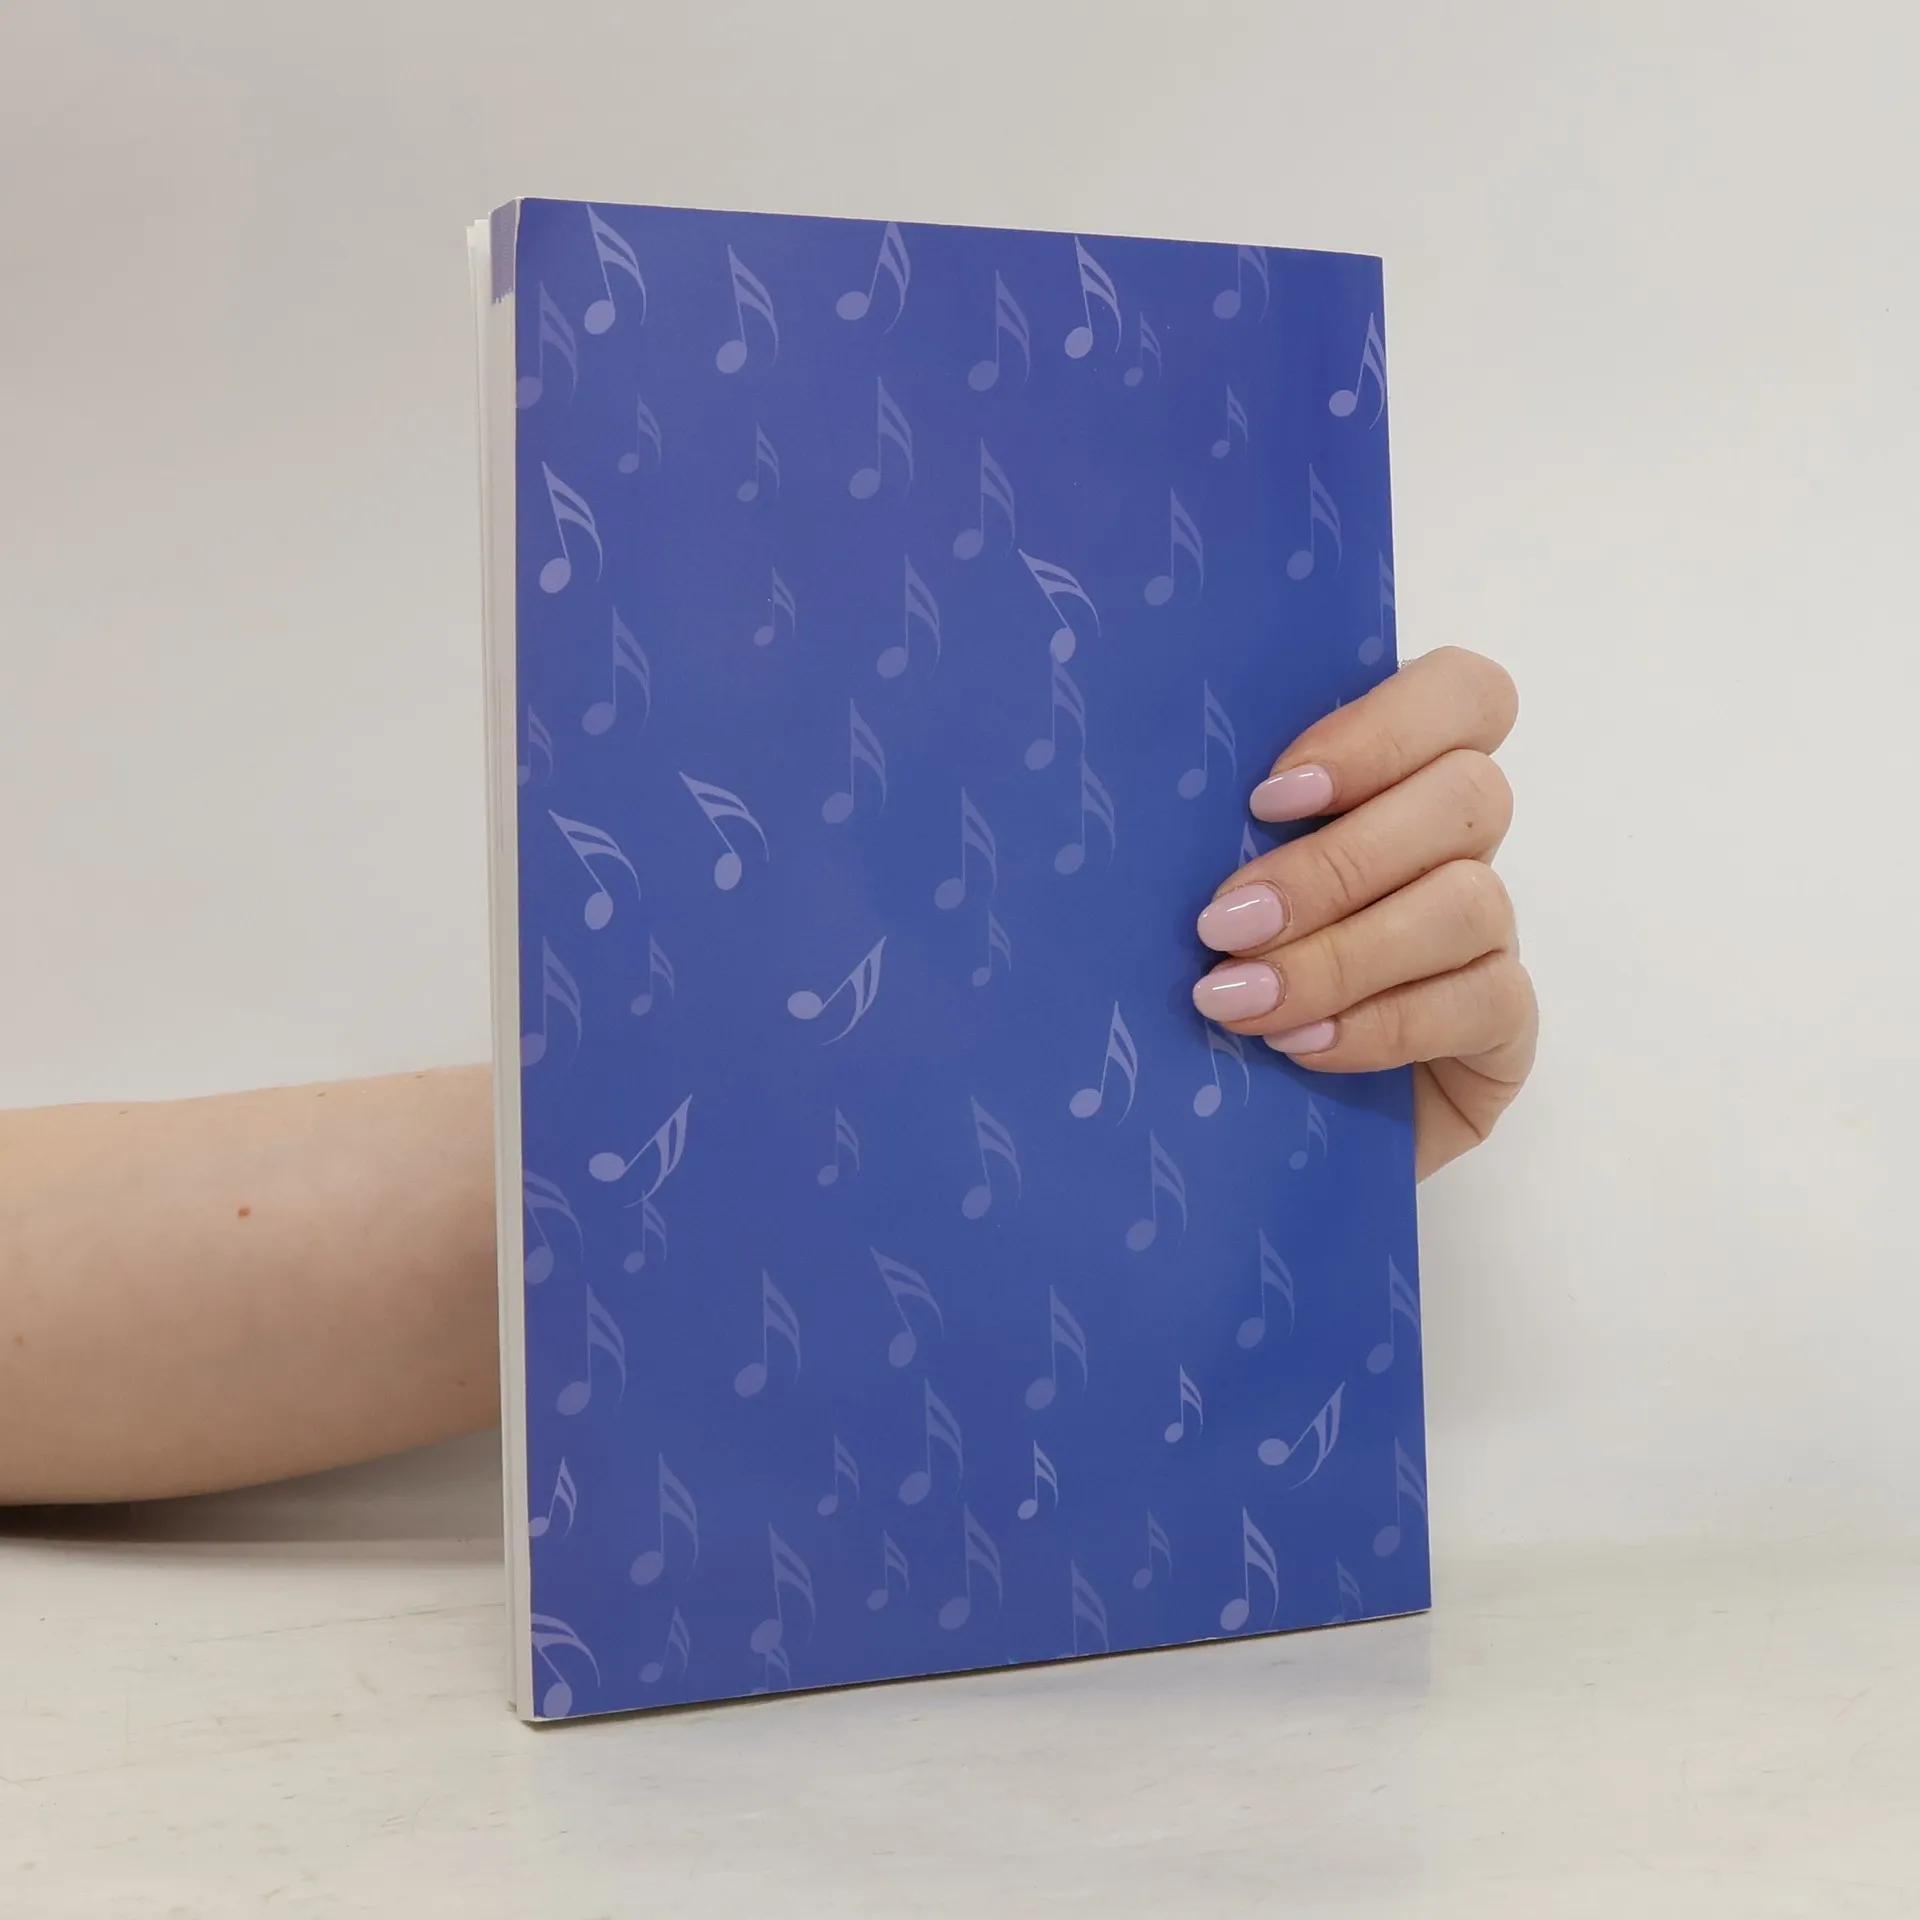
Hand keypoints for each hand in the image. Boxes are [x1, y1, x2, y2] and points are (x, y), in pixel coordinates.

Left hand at [1189, 648, 1533, 1178]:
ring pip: (1471, 902)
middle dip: (1334, 864)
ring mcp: (1489, 936)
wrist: (1235, 1127)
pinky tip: (1302, 1047)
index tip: (1269, 798)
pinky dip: (1382, 1023)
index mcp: (1393, 778)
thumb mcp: (1208, 888)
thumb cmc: (1213, 978)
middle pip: (1468, 796)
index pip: (1461, 694)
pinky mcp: (1503, 1029)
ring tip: (1242, 1000)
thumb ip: (1218, 832)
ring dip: (1344, 952)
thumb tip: (1162, 799)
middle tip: (1223, 923)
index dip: (1382, 730)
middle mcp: (1454, 845)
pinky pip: (1484, 1000)